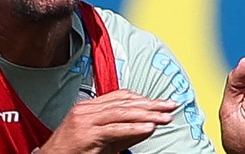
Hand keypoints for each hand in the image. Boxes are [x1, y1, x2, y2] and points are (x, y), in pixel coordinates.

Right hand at [38, 89, 176, 153]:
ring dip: (147, 115)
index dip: (144, 99)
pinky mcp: (86, 134)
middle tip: (170, 106)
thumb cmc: (74, 152)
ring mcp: (85, 120)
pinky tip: (148, 128)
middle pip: (125, 103)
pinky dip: (133, 129)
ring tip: (164, 118)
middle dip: (151, 104)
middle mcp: (87, 109)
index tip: (162, 103)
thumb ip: (125, 132)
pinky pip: (114, 129)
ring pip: (122, 113)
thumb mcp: (103, 140)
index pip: (122, 96)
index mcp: (89, 107)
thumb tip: (150, 125)